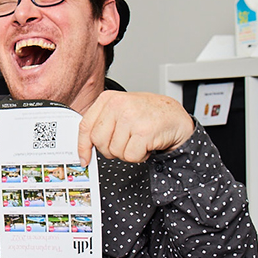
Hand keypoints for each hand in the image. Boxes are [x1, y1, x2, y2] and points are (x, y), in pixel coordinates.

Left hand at [76, 91, 194, 165]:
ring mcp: (131, 117)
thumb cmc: (148, 114)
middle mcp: (118, 105)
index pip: (85, 126)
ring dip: (127, 152)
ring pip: (115, 151)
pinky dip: (139, 156)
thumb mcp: (121, 110)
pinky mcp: (143, 131)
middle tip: (124, 143)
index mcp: (108, 99)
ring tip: (138, 140)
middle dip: (110, 149)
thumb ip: (102, 122)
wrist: (175, 116)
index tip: (83, 158)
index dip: (82, 146)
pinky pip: (130, 156)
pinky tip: (145, 145)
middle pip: (99, 141)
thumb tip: (84, 145)